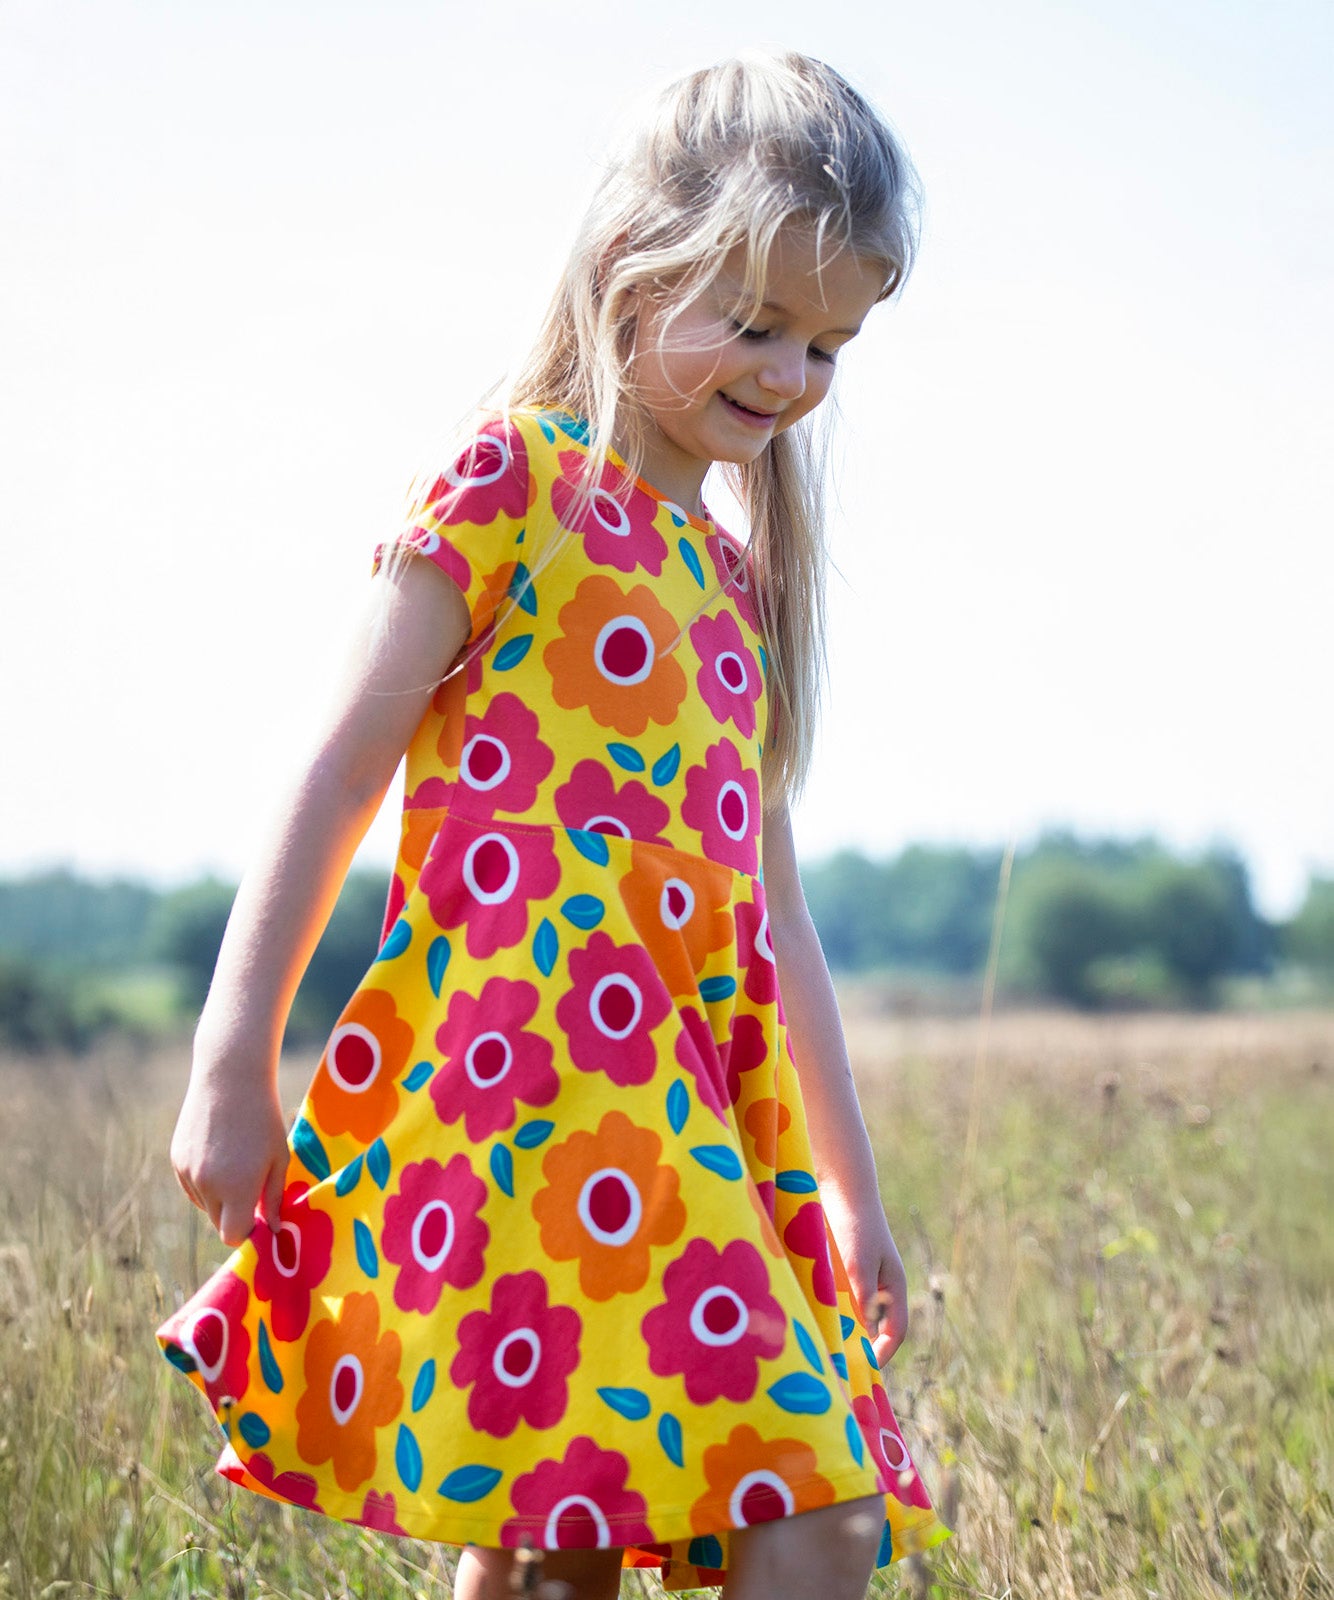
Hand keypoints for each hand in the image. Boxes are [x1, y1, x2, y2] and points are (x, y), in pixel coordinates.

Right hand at [169, 1049, 289, 1247]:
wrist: (230, 1079)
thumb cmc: (264, 1118)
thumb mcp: (278, 1158)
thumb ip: (273, 1198)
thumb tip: (272, 1229)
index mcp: (237, 1189)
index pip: (233, 1236)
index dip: (247, 1230)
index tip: (259, 1217)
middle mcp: (208, 1186)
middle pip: (218, 1222)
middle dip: (235, 1214)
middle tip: (252, 1188)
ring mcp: (188, 1173)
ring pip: (204, 1204)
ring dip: (219, 1196)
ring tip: (236, 1161)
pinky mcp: (176, 1160)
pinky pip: (191, 1185)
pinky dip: (204, 1181)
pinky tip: (219, 1153)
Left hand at [820, 1182, 909, 1365]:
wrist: (839, 1187)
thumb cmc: (855, 1227)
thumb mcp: (859, 1267)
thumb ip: (862, 1301)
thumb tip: (862, 1339)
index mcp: (894, 1285)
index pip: (895, 1331)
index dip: (882, 1353)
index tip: (863, 1370)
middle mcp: (878, 1283)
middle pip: (872, 1325)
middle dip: (858, 1345)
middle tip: (837, 1364)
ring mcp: (859, 1274)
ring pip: (851, 1312)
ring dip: (838, 1327)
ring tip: (818, 1342)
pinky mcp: (839, 1266)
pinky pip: (835, 1297)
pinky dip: (826, 1308)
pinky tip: (807, 1314)